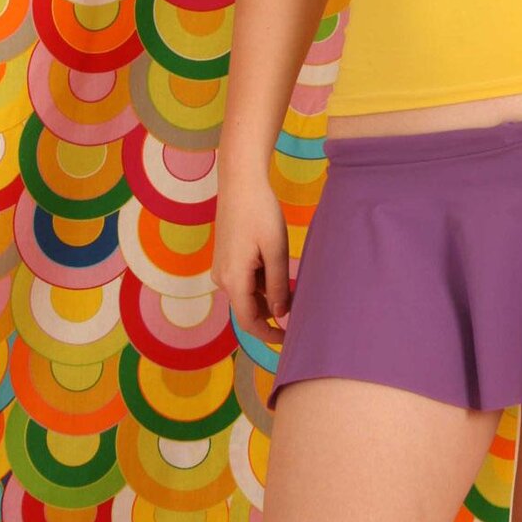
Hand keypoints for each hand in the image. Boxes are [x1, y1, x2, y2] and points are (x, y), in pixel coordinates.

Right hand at [210, 163, 294, 346]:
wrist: (240, 183)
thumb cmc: (260, 213)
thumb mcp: (275, 250)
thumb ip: (278, 285)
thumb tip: (281, 314)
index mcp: (233, 280)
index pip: (249, 321)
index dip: (269, 334)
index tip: (290, 338)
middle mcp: (222, 279)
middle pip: (248, 308)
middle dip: (272, 313)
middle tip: (300, 306)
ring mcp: (222, 268)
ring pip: (247, 294)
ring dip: (268, 295)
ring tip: (293, 283)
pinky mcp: (226, 258)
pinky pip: (244, 280)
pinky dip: (261, 282)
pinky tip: (278, 268)